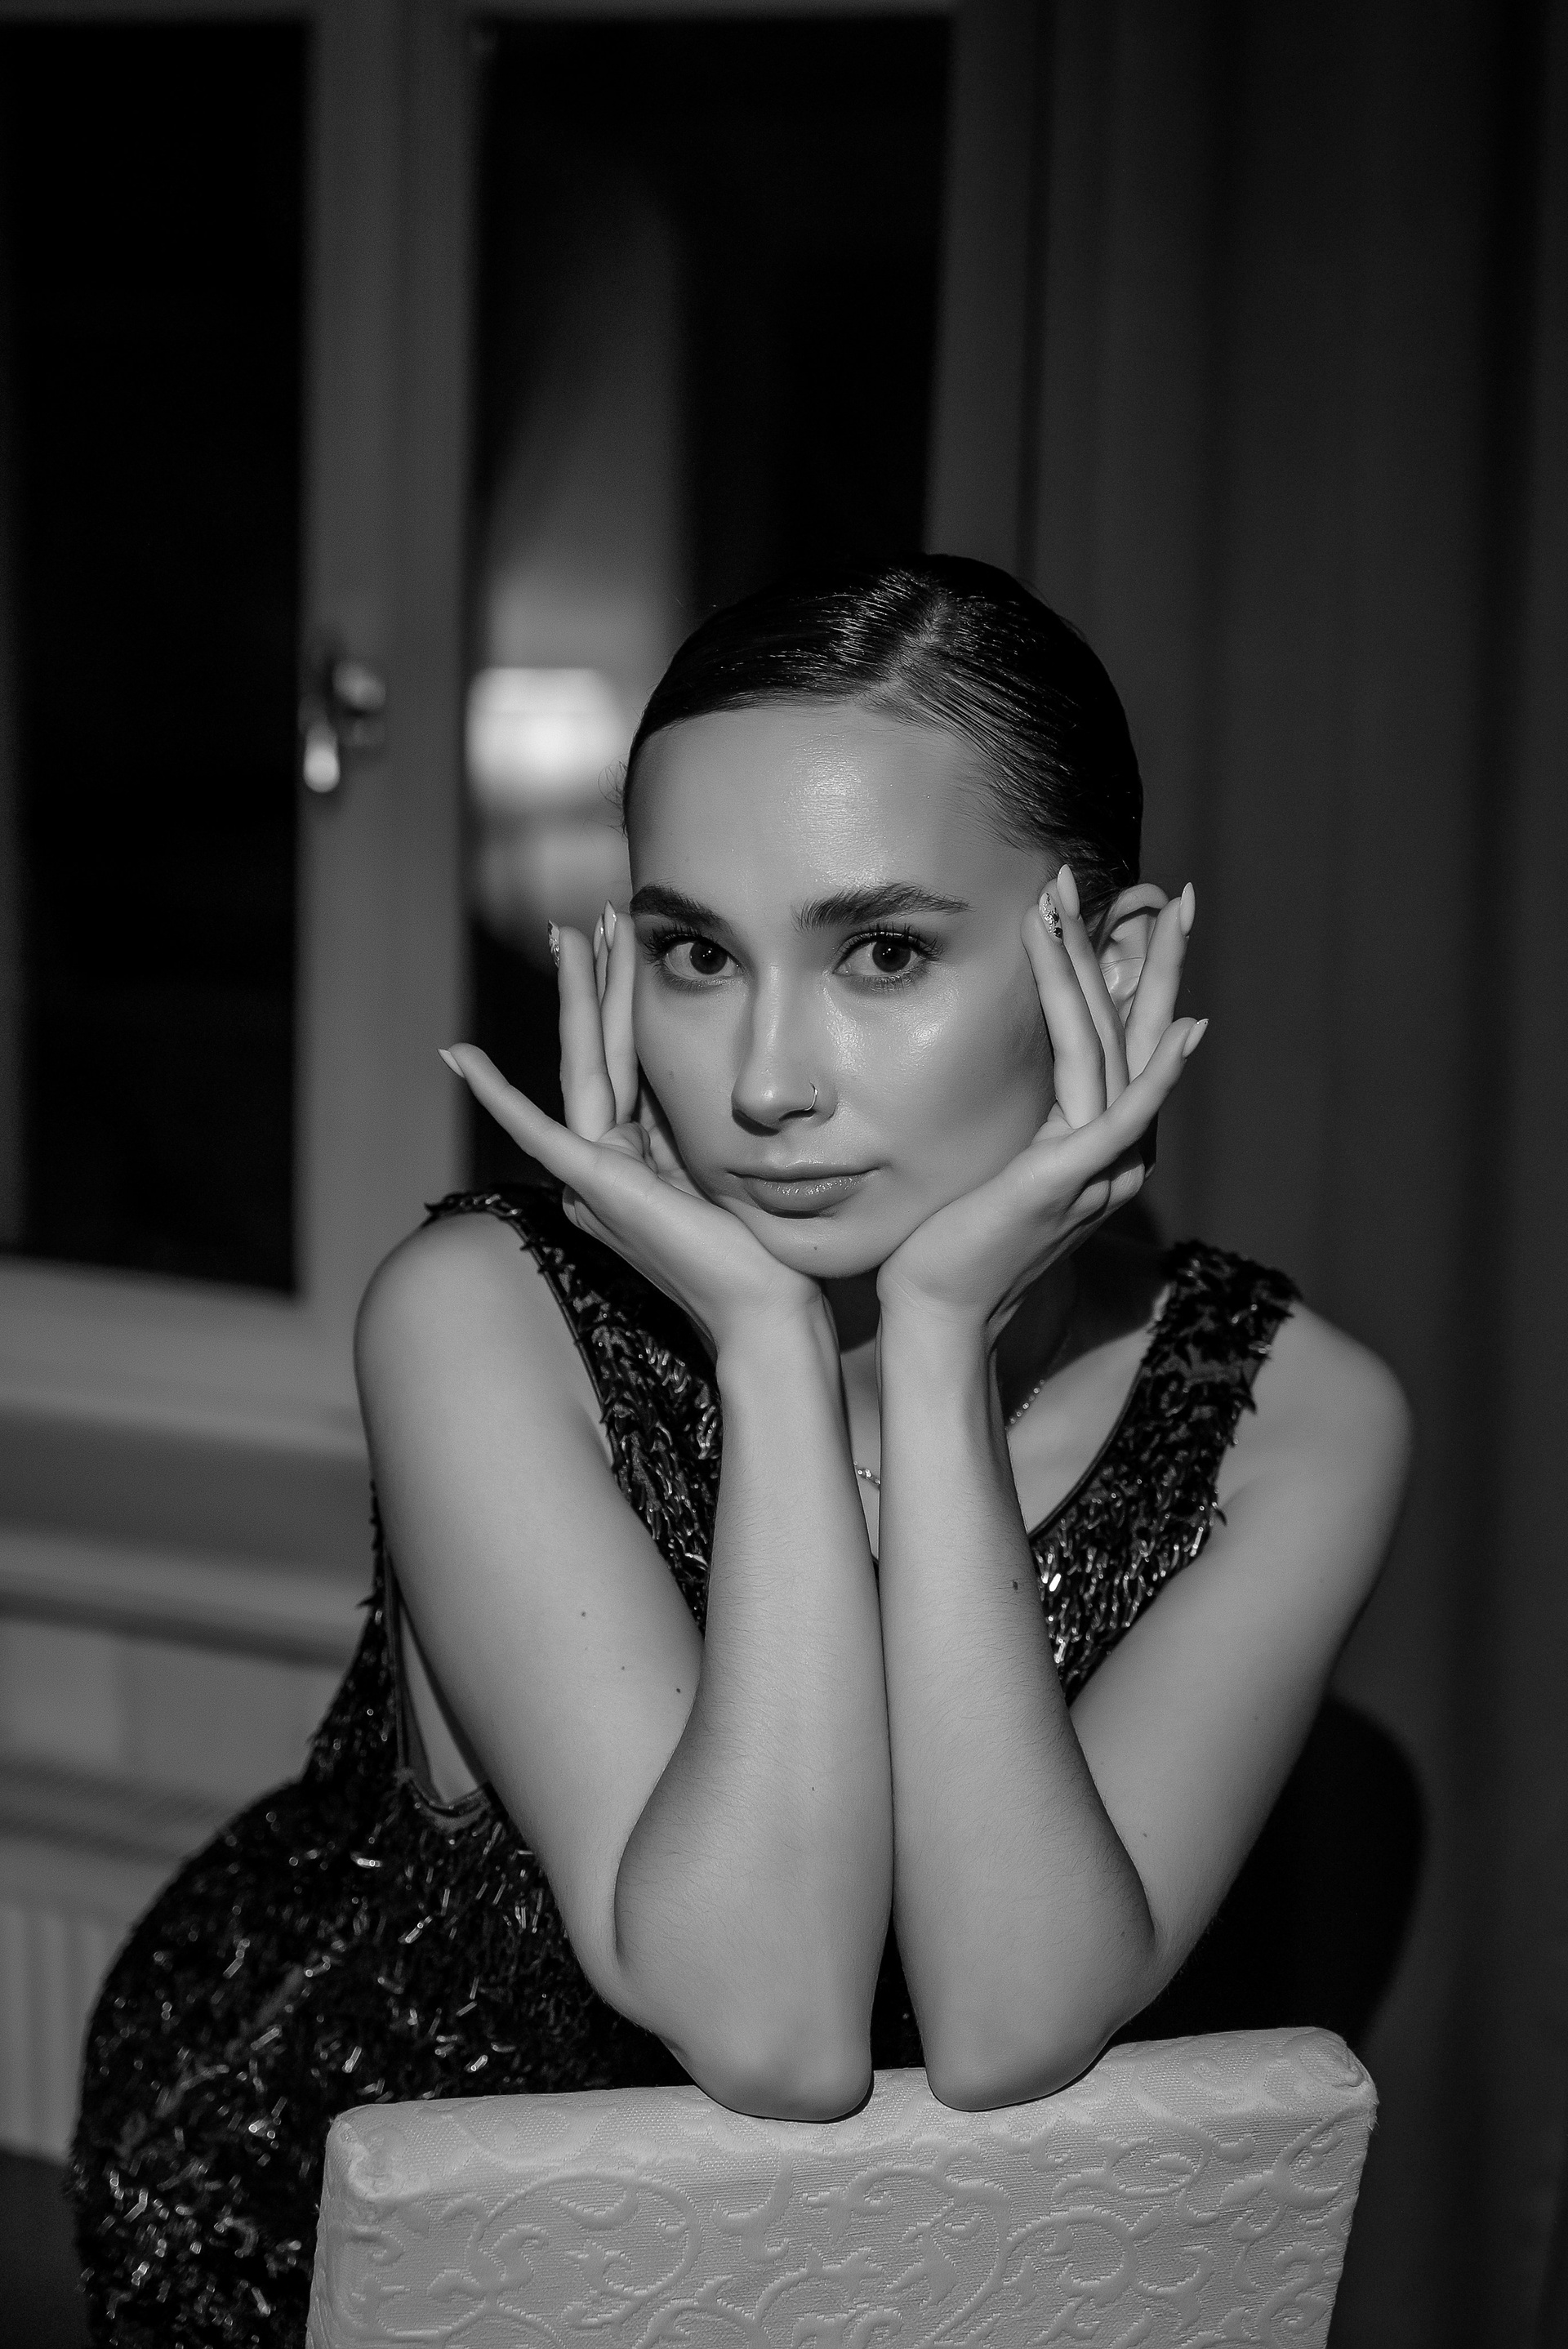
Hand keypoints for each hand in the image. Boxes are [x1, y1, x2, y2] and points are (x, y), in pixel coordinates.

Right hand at [440, 906, 822, 1359]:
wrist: (767, 1303)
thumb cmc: (761, 1247)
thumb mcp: (726, 1161)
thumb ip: (695, 1120)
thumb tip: (698, 1072)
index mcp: (637, 1153)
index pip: (627, 1057)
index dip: (624, 997)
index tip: (628, 941)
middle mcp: (608, 1157)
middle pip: (599, 1050)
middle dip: (594, 979)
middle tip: (589, 916)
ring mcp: (596, 1170)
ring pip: (582, 1064)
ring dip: (574, 995)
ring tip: (568, 934)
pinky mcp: (591, 1185)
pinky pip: (536, 1131)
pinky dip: (496, 1095)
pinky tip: (459, 1058)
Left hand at [876, 869, 1203, 1340]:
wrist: (937, 1309)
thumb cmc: (948, 1235)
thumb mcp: (993, 1155)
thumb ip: (1022, 1113)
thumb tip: (1017, 1062)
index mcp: (1097, 1138)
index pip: (1125, 1038)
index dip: (1142, 974)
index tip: (1148, 910)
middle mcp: (1114, 1149)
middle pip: (1139, 1035)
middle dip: (1156, 959)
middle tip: (1176, 892)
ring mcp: (1097, 1166)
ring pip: (1113, 1051)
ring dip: (1104, 975)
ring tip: (1104, 910)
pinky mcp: (1068, 1182)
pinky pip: (1119, 1115)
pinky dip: (1156, 1074)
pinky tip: (1186, 1028)